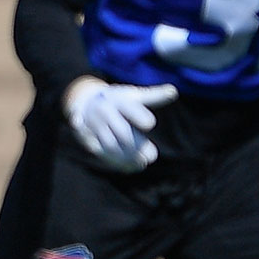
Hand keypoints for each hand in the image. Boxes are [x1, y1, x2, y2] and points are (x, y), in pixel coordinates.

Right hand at [63, 76, 177, 173]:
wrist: (84, 101)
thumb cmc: (117, 99)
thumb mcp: (133, 95)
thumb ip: (154, 96)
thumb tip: (173, 91)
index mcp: (118, 100)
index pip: (129, 108)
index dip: (139, 116)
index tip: (151, 123)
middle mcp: (104, 112)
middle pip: (122, 132)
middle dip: (137, 145)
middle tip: (152, 156)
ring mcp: (94, 125)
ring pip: (110, 145)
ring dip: (127, 157)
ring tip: (141, 163)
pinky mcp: (87, 137)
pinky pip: (100, 151)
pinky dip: (115, 161)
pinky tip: (128, 167)